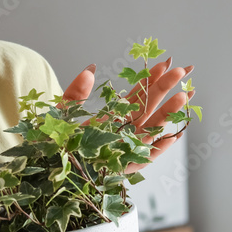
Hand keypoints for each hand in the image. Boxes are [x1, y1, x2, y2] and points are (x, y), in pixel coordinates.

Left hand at [61, 60, 194, 170]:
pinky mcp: (122, 169)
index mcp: (112, 117)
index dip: (151, 80)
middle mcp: (122, 131)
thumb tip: (90, 67)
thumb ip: (76, 92)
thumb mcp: (62, 113)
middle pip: (149, 108)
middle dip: (166, 89)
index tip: (166, 63)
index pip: (137, 95)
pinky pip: (144, 159)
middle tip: (184, 69)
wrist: (46, 168)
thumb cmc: (54, 142)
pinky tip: (172, 136)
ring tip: (184, 95)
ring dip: (168, 114)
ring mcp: (124, 149)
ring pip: (151, 130)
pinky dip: (157, 149)